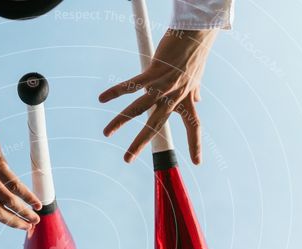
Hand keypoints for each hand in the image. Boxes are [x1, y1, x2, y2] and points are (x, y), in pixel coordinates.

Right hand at [99, 29, 217, 163]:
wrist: (196, 33)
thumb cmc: (194, 54)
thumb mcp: (197, 77)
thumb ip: (194, 92)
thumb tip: (198, 99)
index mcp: (186, 100)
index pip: (195, 127)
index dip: (196, 145)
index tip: (196, 163)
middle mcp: (175, 96)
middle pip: (156, 125)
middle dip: (140, 143)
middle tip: (126, 159)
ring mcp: (163, 84)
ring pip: (139, 108)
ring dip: (120, 121)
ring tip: (107, 132)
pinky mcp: (154, 71)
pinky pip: (131, 85)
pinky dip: (116, 91)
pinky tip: (102, 98)